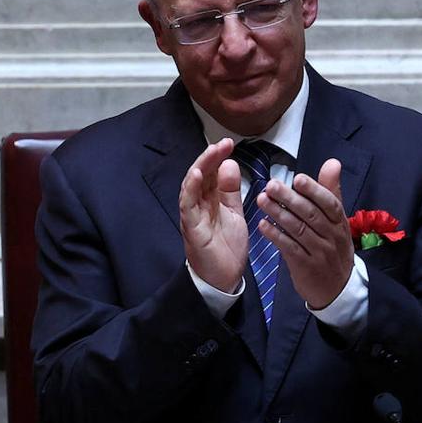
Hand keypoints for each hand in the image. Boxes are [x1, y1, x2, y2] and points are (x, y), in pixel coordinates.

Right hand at [179, 138, 247, 292]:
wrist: (223, 279)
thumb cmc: (226, 248)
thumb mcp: (234, 213)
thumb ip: (231, 191)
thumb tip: (230, 164)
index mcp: (210, 201)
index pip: (212, 173)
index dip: (218, 157)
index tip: (229, 143)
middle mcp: (198, 205)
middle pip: (201, 175)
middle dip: (211, 157)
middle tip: (224, 143)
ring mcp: (192, 215)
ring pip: (192, 186)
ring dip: (201, 167)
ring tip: (212, 151)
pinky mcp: (191, 227)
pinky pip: (187, 205)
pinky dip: (190, 188)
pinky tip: (197, 175)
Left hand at [256, 158, 354, 308]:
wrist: (336, 289)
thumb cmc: (332, 248)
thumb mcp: (336, 221)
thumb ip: (330, 191)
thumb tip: (332, 163)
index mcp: (339, 222)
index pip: (330, 203)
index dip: (314, 190)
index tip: (297, 177)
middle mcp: (332, 236)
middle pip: (311, 214)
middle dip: (290, 199)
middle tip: (271, 185)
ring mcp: (319, 252)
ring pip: (298, 230)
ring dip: (278, 214)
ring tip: (261, 200)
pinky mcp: (306, 266)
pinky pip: (289, 248)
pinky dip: (276, 236)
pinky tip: (262, 225)